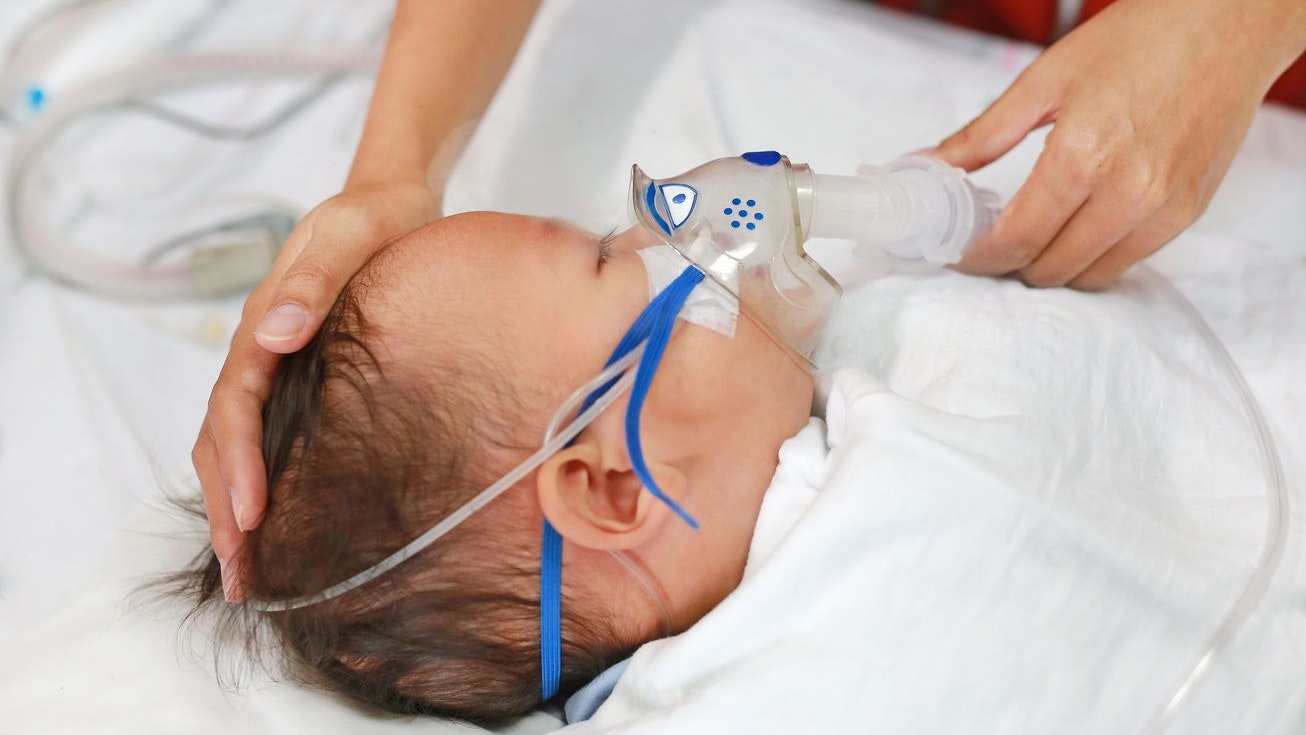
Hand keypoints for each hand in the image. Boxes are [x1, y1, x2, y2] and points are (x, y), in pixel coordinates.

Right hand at [193, 181, 439, 600]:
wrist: (393, 201)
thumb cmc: (376, 218)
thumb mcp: (349, 235)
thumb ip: (313, 281)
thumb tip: (272, 333)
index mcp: (264, 324)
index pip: (235, 406)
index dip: (239, 465)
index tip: (249, 518)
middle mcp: (261, 350)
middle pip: (223, 439)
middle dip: (226, 510)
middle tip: (242, 577)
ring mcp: (278, 365)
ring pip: (237, 444)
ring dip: (235, 506)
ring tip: (249, 569)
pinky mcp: (302, 376)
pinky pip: (267, 435)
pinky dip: (261, 482)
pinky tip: (279, 521)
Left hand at [934, 0, 1305, 288]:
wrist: (1227, 24)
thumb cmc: (1139, 40)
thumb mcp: (1044, 81)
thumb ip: (982, 135)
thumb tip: (929, 166)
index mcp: (1082, 157)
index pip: (1016, 240)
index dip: (978, 259)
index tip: (957, 255)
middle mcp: (1127, 193)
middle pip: (1050, 268)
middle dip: (1010, 264)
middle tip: (989, 243)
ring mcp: (1164, 208)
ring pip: (1090, 275)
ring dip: (1053, 267)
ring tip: (1032, 238)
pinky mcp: (1189, 212)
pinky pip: (1129, 261)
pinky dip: (1094, 257)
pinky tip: (1076, 230)